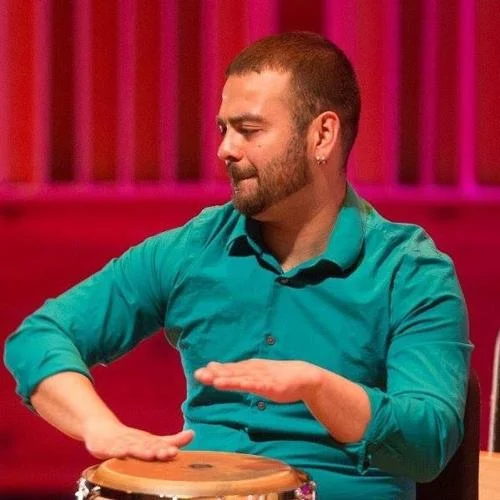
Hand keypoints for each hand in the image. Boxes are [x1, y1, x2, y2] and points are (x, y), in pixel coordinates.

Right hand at [83, 420, 193, 460]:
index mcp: (149, 441)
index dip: (169, 448)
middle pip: (149, 446)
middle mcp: (137, 441)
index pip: (161, 445)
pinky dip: (117, 452)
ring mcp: (122, 444)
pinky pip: (112, 450)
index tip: (177, 451)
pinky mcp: (107, 448)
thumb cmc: (131, 440)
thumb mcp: (152, 440)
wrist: (102, 430)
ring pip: (133, 448)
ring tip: (152, 454)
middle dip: (160, 449)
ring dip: (142, 450)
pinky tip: (122, 454)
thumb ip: (172, 440)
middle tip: (172, 452)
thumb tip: (193, 434)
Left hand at [194, 359, 321, 403]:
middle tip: (198, 375)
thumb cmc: (279, 376)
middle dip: (215, 374)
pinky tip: (237, 385)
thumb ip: (239, 373)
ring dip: (226, 378)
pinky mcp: (270, 385)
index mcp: (249, 368)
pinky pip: (254, 385)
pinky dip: (243, 384)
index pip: (229, 370)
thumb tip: (216, 369)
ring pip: (241, 377)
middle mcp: (253, 370)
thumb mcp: (257, 374)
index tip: (199, 373)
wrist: (304, 376)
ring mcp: (261, 377)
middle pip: (231, 372)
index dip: (214, 372)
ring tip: (211, 379)